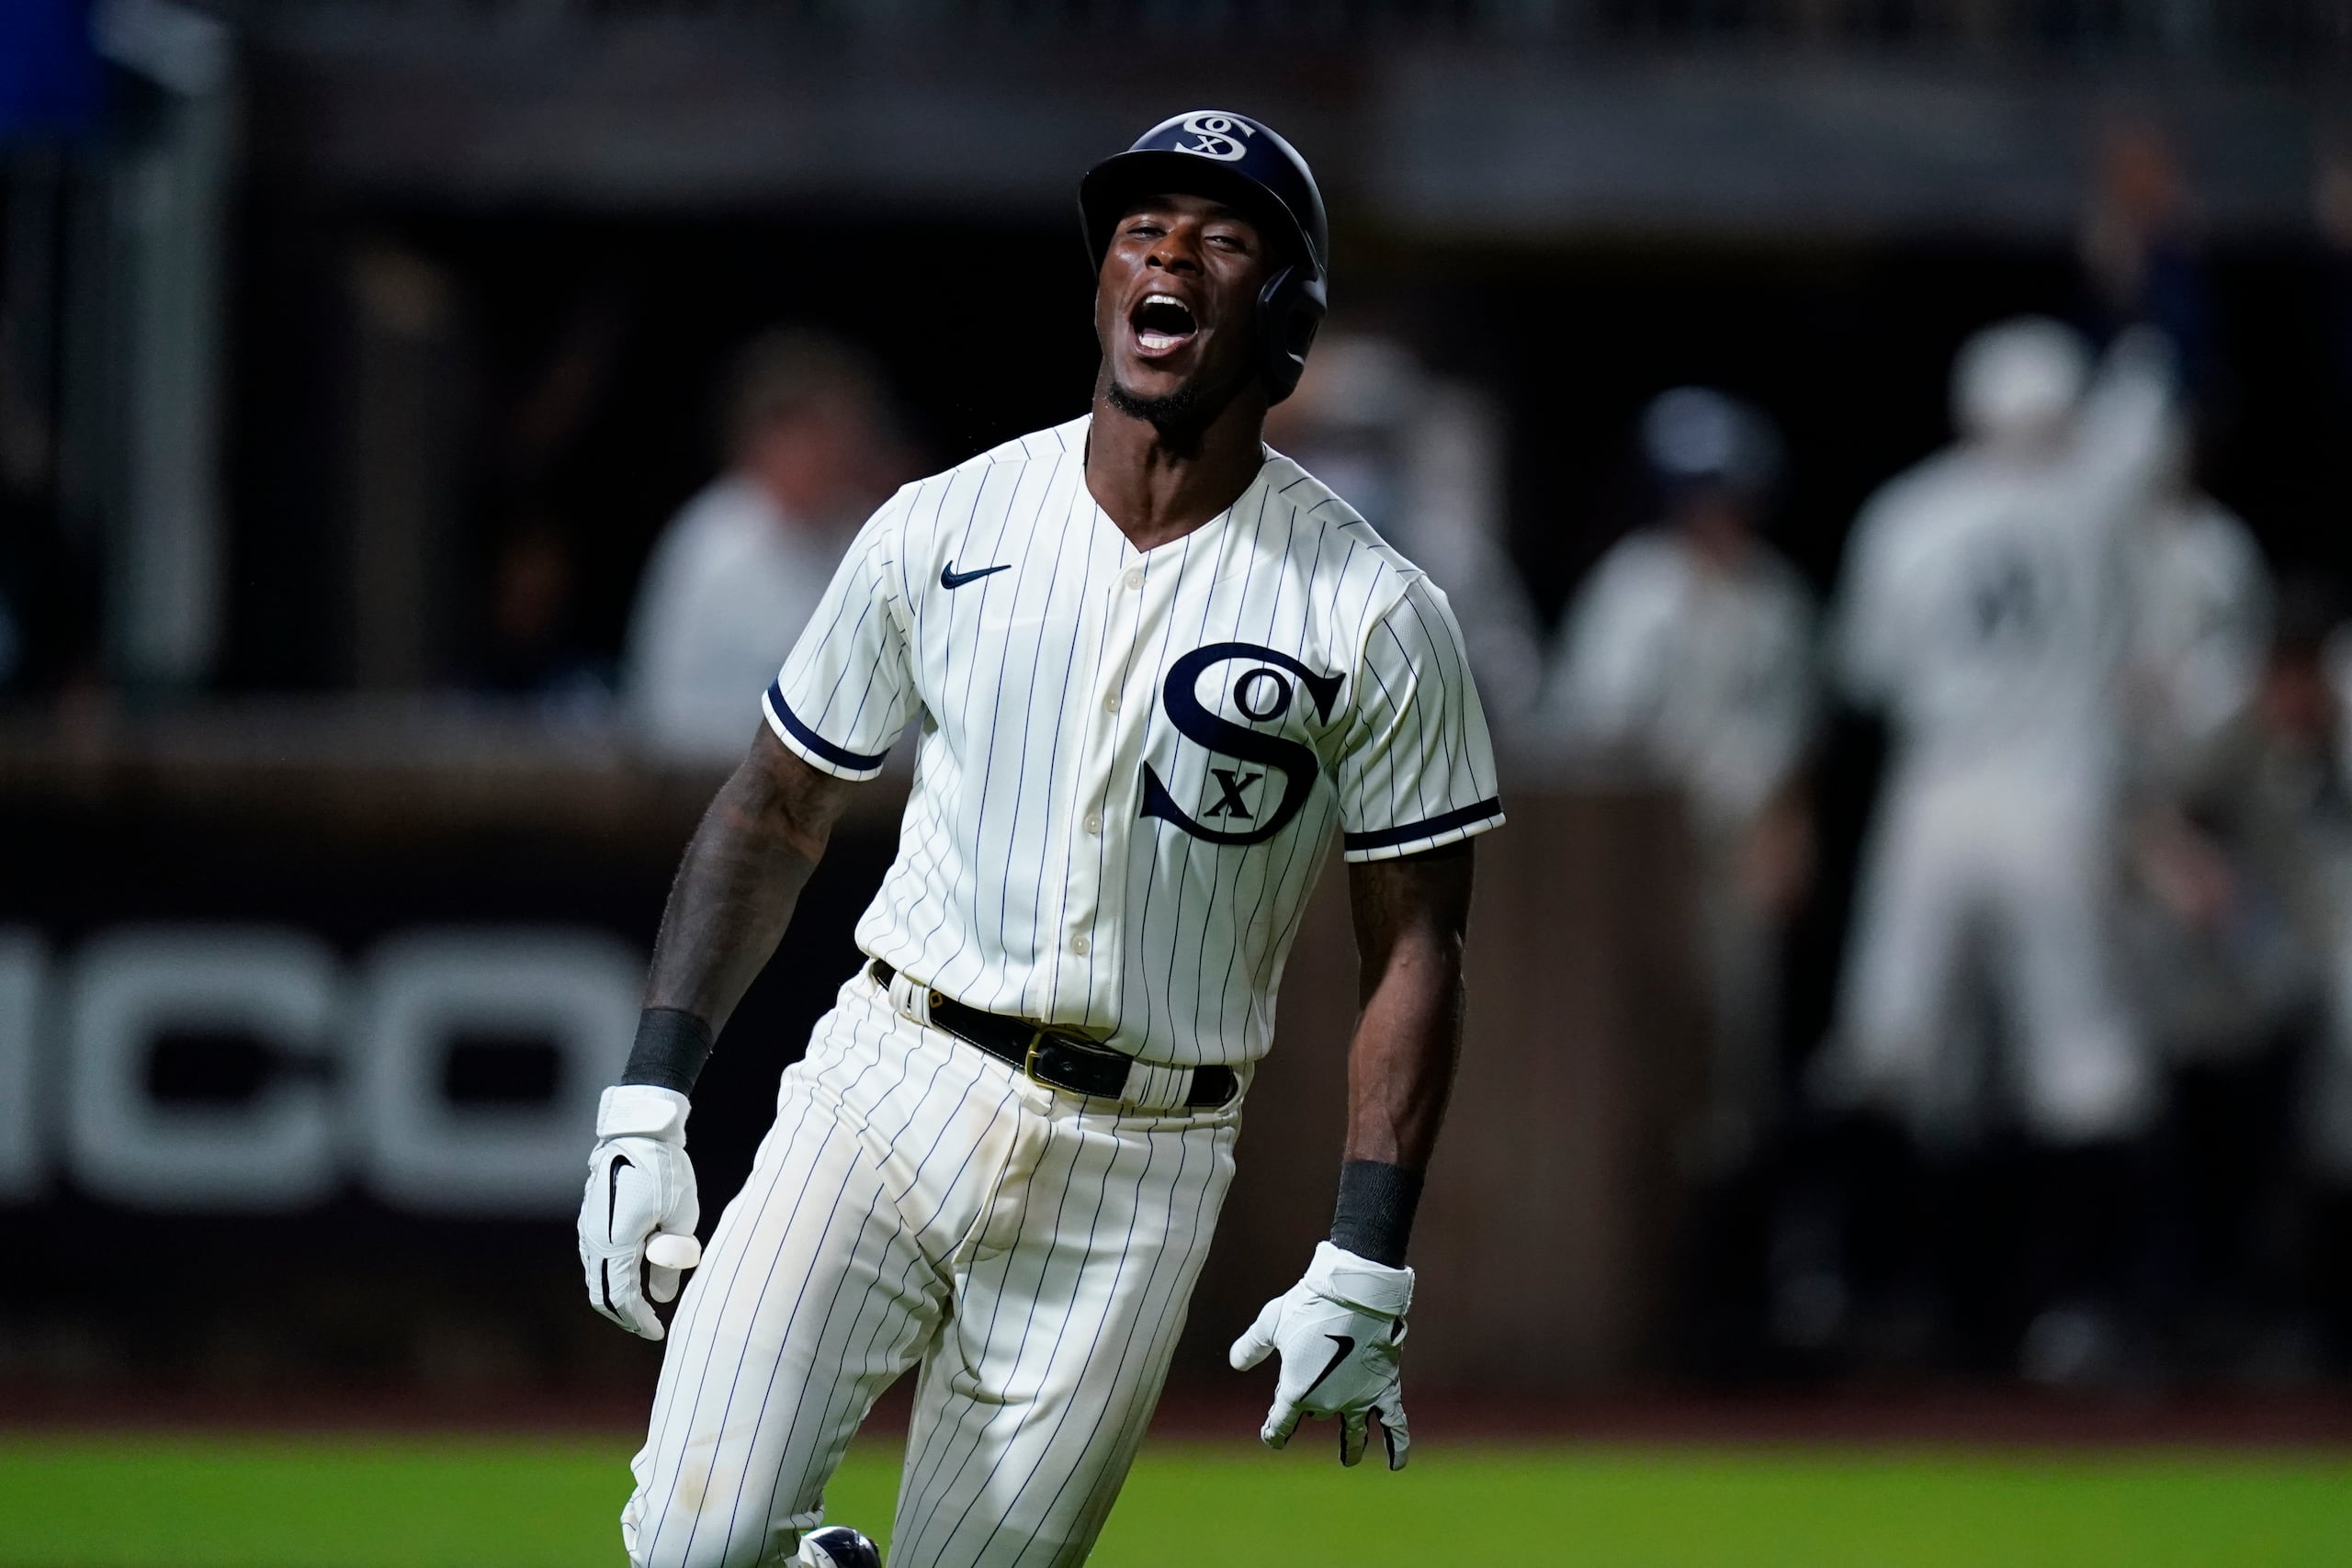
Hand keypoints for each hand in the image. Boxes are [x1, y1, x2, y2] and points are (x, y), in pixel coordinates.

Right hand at [578, 1085, 700, 1339]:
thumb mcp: (680, 1219)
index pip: (622, 1298)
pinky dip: (612, 1276)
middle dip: (625, 1315)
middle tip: (649, 1326)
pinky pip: (597, 1259)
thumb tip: (663, 1296)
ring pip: (596, 1277)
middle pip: (602, 1294)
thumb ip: (670, 1262)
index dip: (639, 1320)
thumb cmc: (665, 1172)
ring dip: (617, 1296)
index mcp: (615, 1244)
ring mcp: (588, 1229)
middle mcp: (594, 1240)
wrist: (639, 1132)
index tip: (658, 1333)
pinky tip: (633, 1276)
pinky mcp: (591, 1218)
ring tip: (643, 1306)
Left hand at [1229, 1241, 1412, 1468]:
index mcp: (1296, 1392)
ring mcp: (1357, 1399)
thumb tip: (1235, 1363)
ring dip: (1351, 1447)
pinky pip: (1393, 1424)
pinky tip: (1396, 1464)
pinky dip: (1396, 1446)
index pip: (1280, 1425)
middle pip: (1314, 1414)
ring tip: (1349, 1460)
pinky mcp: (1384, 1389)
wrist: (1354, 1293)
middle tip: (1308, 1393)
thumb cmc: (1309, 1305)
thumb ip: (1252, 1346)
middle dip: (1309, 1407)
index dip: (1273, 1433)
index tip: (1272, 1437)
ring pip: (1354, 1433)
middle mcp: (1327, 1403)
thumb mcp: (1271, 1323)